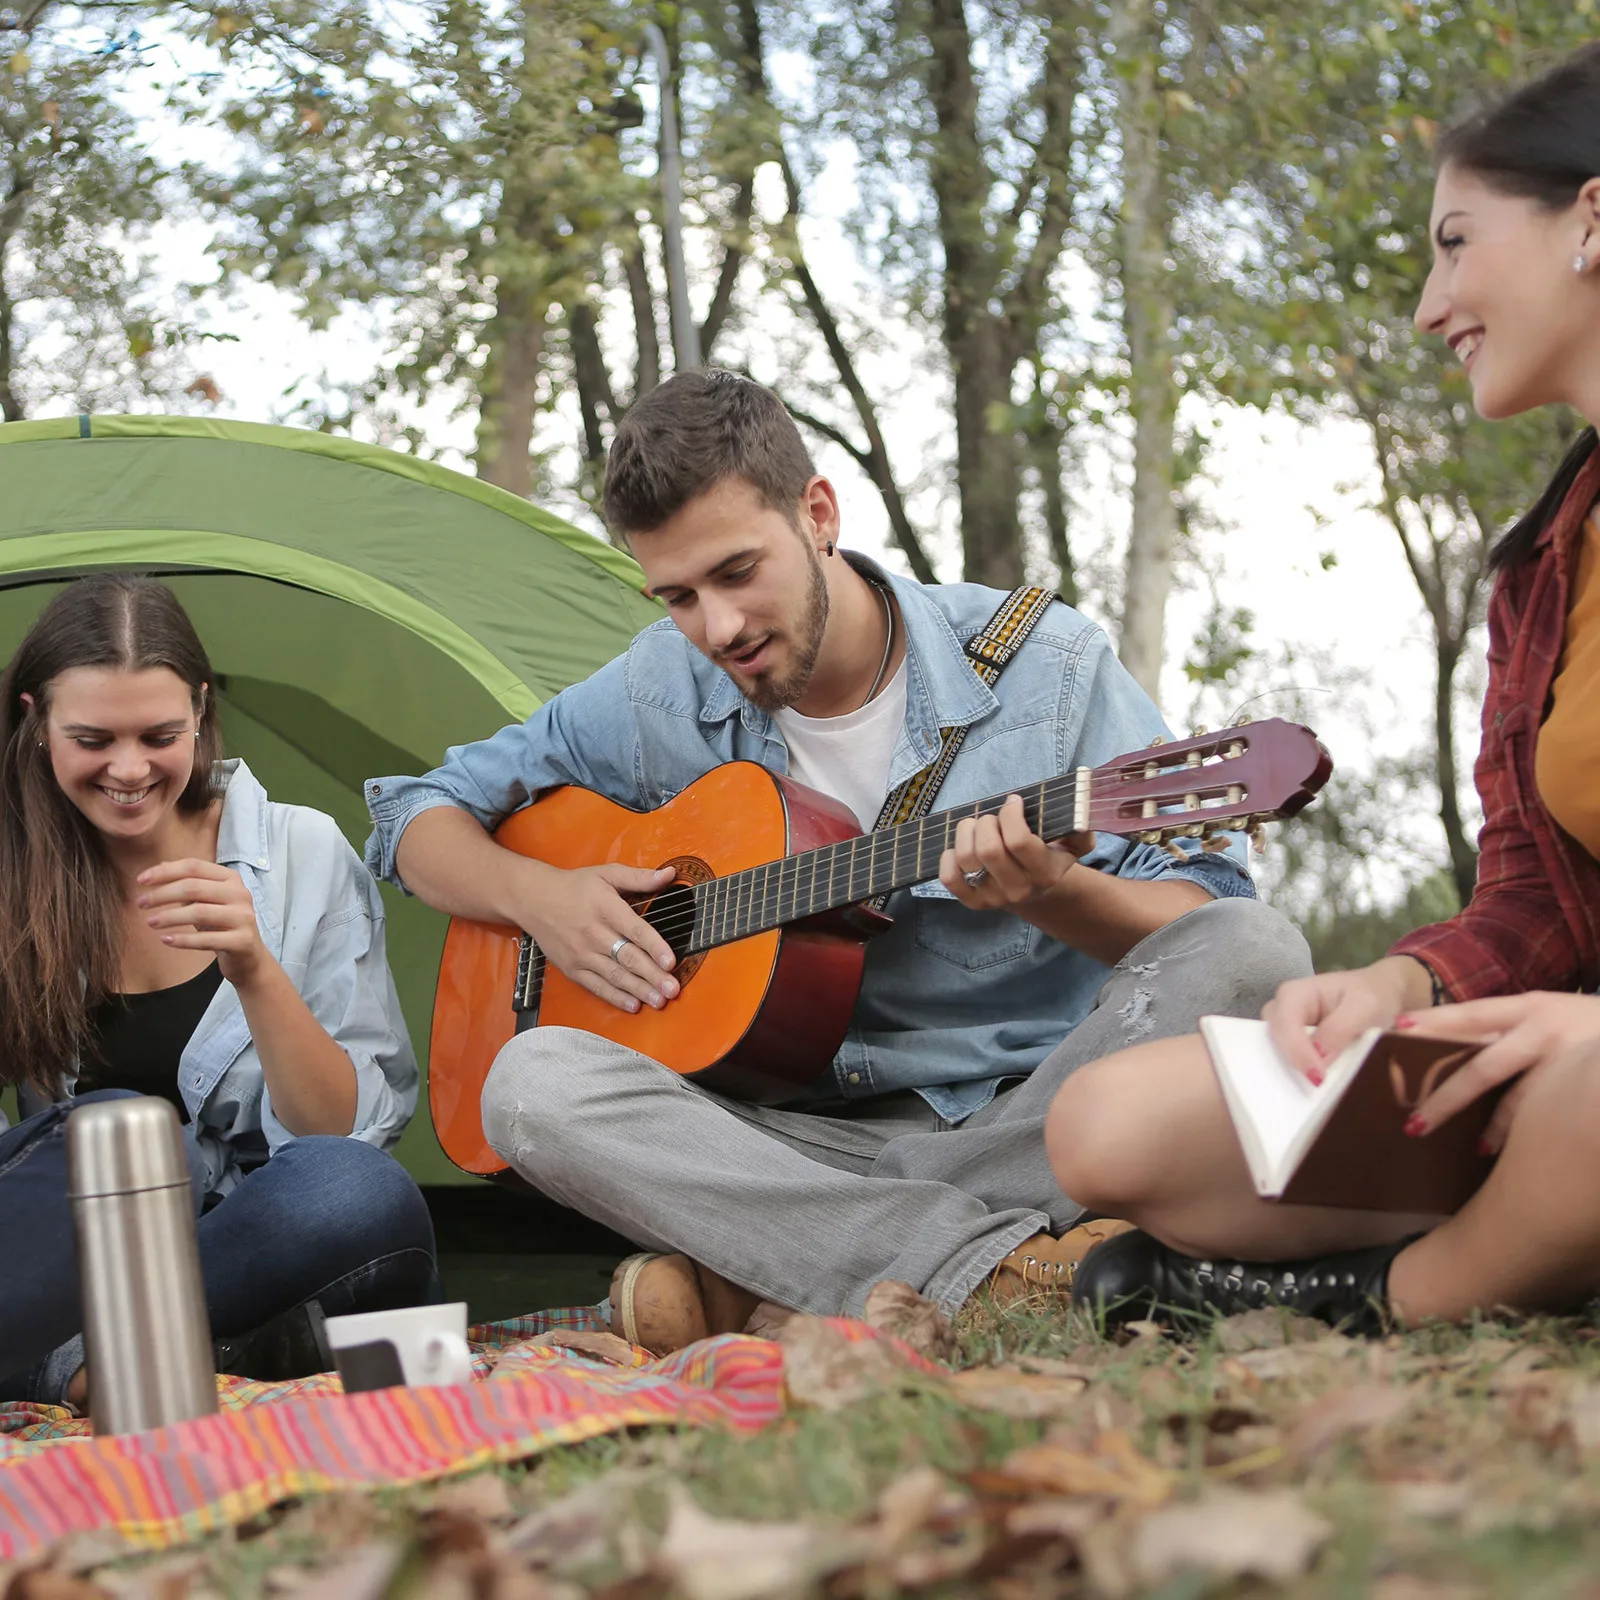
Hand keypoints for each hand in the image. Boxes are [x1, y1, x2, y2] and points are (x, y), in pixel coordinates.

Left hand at [137, 859, 268, 987]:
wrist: (248, 955)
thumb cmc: (221, 924)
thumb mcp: (205, 900)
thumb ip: (187, 882)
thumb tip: (159, 866)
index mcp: (230, 878)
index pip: (193, 866)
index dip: (165, 872)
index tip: (140, 880)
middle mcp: (240, 893)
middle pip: (193, 887)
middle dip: (162, 894)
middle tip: (140, 903)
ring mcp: (243, 917)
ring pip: (199, 912)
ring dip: (169, 917)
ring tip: (150, 922)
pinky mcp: (242, 940)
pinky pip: (206, 939)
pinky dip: (183, 940)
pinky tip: (165, 940)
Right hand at [524, 862, 680, 1014]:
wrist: (533, 900)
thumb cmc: (573, 887)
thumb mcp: (606, 874)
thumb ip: (639, 877)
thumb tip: (669, 873)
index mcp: (606, 909)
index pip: (635, 930)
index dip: (654, 946)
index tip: (671, 961)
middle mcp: (594, 933)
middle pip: (628, 958)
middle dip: (653, 976)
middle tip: (672, 989)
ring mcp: (582, 954)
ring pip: (615, 975)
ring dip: (639, 990)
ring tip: (659, 1000)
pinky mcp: (572, 968)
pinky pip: (596, 986)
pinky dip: (615, 997)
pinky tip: (633, 1005)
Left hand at [938, 794, 1091, 910]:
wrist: (1037, 892)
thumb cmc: (1050, 855)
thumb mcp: (1073, 842)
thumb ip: (1081, 828)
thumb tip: (1081, 813)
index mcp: (1045, 873)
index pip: (1018, 841)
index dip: (1010, 814)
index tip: (1013, 802)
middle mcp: (1019, 889)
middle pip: (989, 849)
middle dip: (986, 821)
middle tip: (992, 817)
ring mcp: (994, 898)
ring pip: (966, 858)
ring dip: (966, 831)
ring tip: (976, 826)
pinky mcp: (973, 902)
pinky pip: (949, 877)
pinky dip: (948, 856)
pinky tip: (961, 847)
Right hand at [1262, 957, 1427, 1082]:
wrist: (1383, 996)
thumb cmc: (1373, 995)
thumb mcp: (1364, 1007)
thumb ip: (1340, 1028)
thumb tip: (1319, 1057)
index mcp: (1295, 993)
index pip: (1285, 1023)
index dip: (1298, 1051)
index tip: (1319, 1078)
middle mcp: (1283, 1010)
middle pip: (1274, 1039)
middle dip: (1292, 1062)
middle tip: (1318, 1085)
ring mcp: (1287, 1029)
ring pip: (1277, 1052)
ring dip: (1294, 1070)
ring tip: (1318, 1087)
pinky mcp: (1296, 1046)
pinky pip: (1289, 1061)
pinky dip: (1301, 1074)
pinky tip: (1318, 1084)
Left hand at [1401, 991, 1599, 1147]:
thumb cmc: (1591, 1030)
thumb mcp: (1552, 1016)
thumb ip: (1509, 1030)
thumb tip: (1450, 1048)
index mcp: (1530, 1007)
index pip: (1469, 1014)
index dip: (1432, 1022)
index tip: (1395, 1032)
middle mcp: (1545, 1029)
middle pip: (1482, 1064)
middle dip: (1445, 1097)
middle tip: (1411, 1122)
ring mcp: (1567, 1059)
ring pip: (1515, 1098)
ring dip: (1480, 1124)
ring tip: (1442, 1141)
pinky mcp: (1580, 1082)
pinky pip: (1541, 1115)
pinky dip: (1513, 1133)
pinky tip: (1489, 1151)